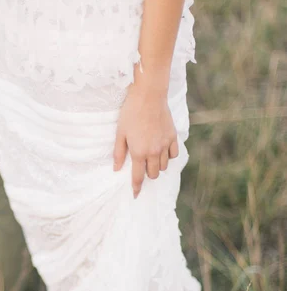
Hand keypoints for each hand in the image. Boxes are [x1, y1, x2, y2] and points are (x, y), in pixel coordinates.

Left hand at [113, 82, 178, 197]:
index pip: (138, 177)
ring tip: (151, 159)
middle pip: (153, 174)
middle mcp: (154, 152)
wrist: (149, 96)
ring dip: (157, 166)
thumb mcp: (120, 133)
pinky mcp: (173, 137)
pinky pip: (173, 155)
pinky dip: (168, 157)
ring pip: (164, 166)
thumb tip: (116, 169)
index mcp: (139, 153)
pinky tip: (163, 152)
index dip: (136, 188)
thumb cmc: (131, 113)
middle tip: (142, 169)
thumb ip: (119, 153)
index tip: (135, 195)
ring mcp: (165, 145)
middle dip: (147, 175)